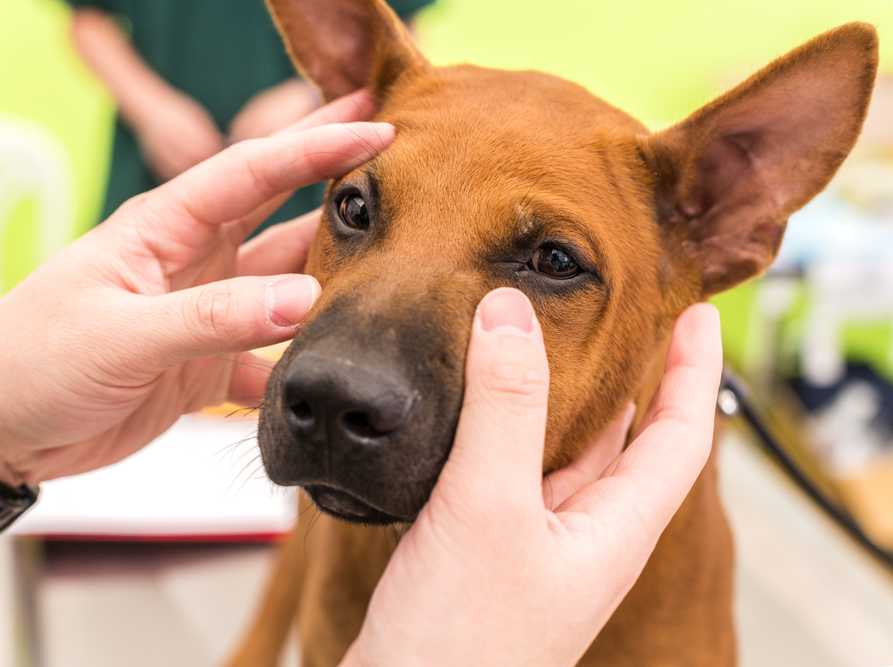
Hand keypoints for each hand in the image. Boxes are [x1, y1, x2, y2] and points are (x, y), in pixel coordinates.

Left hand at [0, 90, 390, 487]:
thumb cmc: (29, 361)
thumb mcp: (120, 333)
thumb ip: (213, 317)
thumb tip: (304, 299)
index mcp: (164, 228)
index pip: (251, 172)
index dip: (315, 145)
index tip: (376, 124)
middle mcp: (194, 262)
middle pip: (280, 214)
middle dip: (338, 187)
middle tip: (405, 169)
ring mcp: (204, 314)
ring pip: (286, 287)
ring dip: (334, 281)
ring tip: (396, 271)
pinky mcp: (206, 366)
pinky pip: (271, 359)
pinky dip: (303, 366)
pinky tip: (339, 372)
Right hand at [341, 292, 721, 666]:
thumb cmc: (460, 639)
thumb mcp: (487, 507)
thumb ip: (501, 408)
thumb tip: (508, 310)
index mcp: (613, 531)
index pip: (680, 438)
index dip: (693, 371)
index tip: (696, 314)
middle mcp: (584, 538)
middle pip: (629, 445)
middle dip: (632, 381)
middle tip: (622, 320)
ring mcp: (535, 547)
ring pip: (566, 457)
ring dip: (565, 402)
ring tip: (552, 349)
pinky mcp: (487, 551)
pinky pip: (512, 474)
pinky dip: (506, 431)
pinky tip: (479, 411)